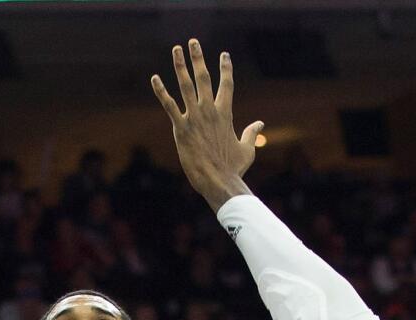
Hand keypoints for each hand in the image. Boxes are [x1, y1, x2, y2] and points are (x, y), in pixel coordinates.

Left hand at [151, 39, 262, 211]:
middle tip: (193, 42)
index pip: (227, 84)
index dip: (225, 68)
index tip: (224, 55)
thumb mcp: (248, 149)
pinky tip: (154, 78)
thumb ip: (252, 133)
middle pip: (204, 78)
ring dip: (180, 66)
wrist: (218, 181)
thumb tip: (261, 123)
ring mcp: (194, 119)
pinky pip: (169, 106)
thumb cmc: (233, 168)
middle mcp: (209, 112)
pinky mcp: (181, 128)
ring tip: (176, 50)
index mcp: (225, 114)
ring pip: (186, 86)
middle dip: (199, 58)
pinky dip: (161, 91)